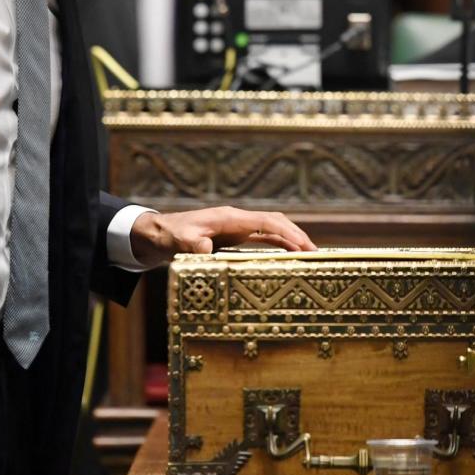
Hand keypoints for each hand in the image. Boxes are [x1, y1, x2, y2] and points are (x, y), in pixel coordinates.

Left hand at [130, 206, 315, 262]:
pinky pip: (262, 238)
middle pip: (275, 222)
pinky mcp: (234, 236)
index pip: (266, 222)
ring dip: (292, 240)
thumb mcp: (179, 241)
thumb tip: (205, 248)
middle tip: (317, 254)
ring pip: (272, 229)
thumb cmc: (168, 235)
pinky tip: (289, 256)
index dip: (288, 234)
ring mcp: (237, 227)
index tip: (305, 247)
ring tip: (311, 256)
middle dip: (297, 235)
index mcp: (229, 218)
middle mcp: (237, 220)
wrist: (157, 233)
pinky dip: (279, 245)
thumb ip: (193, 244)